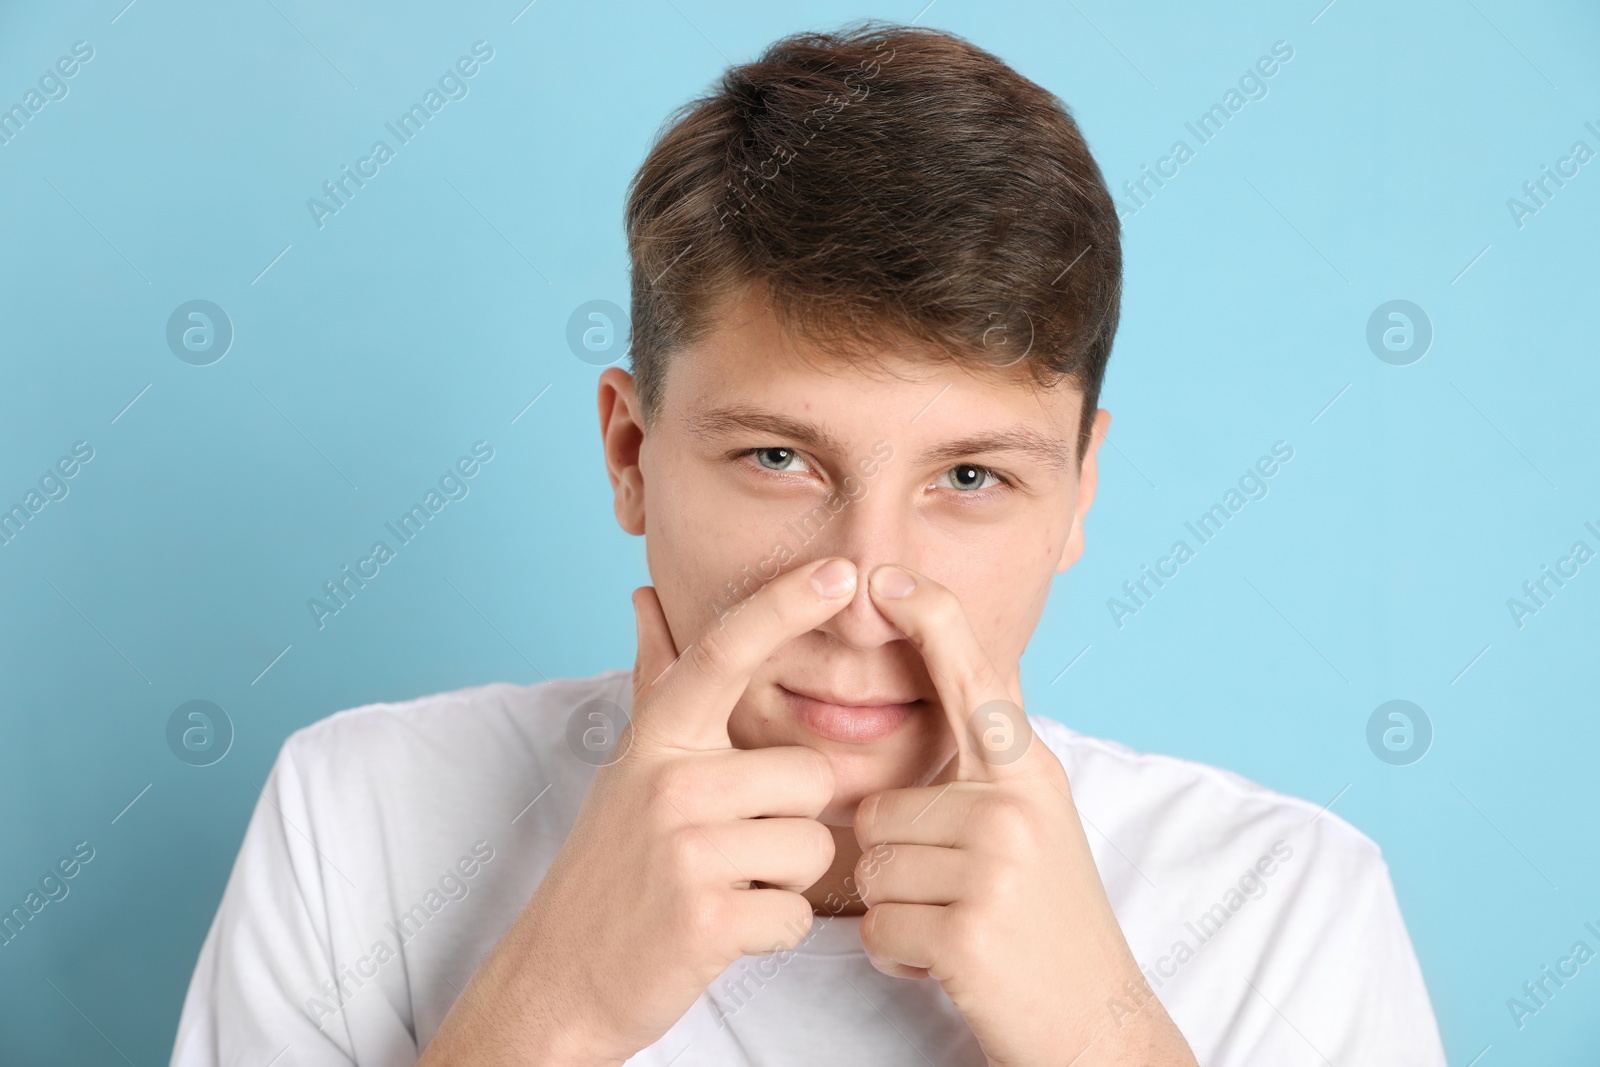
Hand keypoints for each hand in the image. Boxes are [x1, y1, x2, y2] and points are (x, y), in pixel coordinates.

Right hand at [418, 557, 859, 1065]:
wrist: (559, 977)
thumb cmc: (611, 865)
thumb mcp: (629, 766)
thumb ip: (653, 681)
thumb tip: (646, 596)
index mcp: (657, 740)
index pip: (725, 652)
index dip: (786, 605)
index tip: (839, 572)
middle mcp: (668, 782)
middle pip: (811, 776)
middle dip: (793, 820)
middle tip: (732, 848)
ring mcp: (685, 850)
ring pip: (813, 846)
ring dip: (784, 879)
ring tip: (723, 886)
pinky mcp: (706, 919)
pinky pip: (799, 913)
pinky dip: (774, 930)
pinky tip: (722, 928)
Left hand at [852, 564, 1197, 1066]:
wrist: (1095, 1024)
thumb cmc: (1049, 919)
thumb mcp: (1035, 820)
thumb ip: (988, 762)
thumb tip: (944, 683)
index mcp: (1029, 770)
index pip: (973, 677)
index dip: (929, 619)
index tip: (888, 576)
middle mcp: (1015, 805)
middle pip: (879, 806)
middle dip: (898, 864)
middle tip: (958, 896)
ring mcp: (994, 866)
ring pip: (870, 867)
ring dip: (898, 911)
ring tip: (959, 926)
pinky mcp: (968, 929)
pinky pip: (876, 927)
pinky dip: (899, 956)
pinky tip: (950, 962)